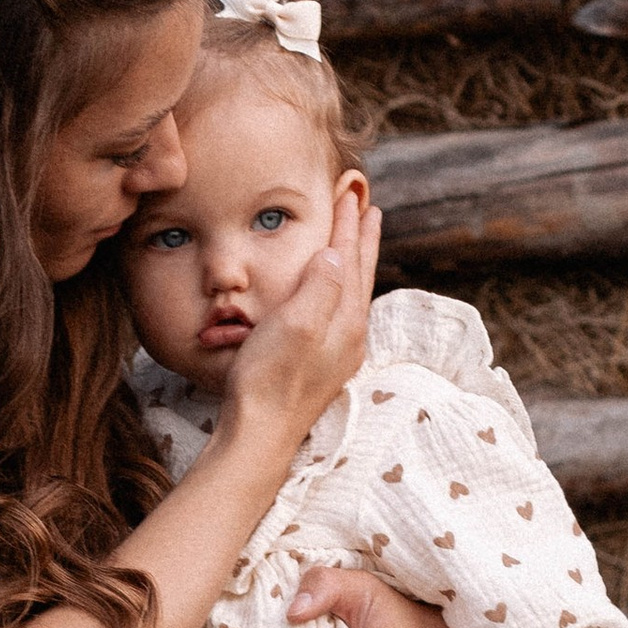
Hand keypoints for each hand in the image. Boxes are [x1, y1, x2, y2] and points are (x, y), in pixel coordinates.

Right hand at [222, 184, 379, 444]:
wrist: (260, 436)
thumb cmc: (269, 381)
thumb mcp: (293, 326)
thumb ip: (319, 287)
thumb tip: (334, 254)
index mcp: (344, 319)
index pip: (348, 258)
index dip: (347, 223)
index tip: (350, 191)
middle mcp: (349, 334)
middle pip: (359, 273)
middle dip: (361, 238)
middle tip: (367, 206)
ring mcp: (338, 352)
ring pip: (353, 292)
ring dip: (355, 261)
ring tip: (357, 240)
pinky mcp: (323, 366)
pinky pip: (341, 311)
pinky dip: (343, 287)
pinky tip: (336, 295)